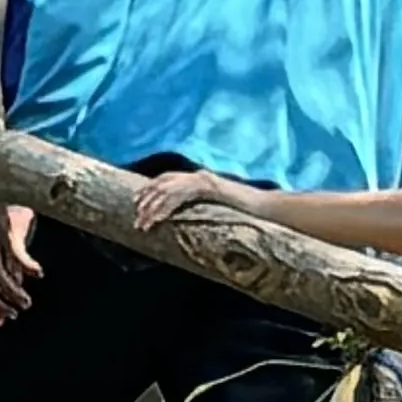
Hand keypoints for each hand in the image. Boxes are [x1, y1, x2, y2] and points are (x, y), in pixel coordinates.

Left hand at [0, 200, 39, 325]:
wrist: (20, 176)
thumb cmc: (15, 209)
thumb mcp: (9, 239)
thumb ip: (9, 264)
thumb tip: (14, 289)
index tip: (0, 321)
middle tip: (12, 315)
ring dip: (11, 291)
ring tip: (26, 302)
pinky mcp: (8, 222)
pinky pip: (14, 250)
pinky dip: (25, 265)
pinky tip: (37, 273)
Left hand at [134, 168, 262, 250]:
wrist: (265, 210)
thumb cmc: (245, 214)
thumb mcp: (217, 209)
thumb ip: (201, 208)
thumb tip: (185, 220)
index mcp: (200, 180)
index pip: (168, 180)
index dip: (150, 189)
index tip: (136, 203)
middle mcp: (199, 176)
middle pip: (164, 183)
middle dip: (146, 200)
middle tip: (136, 218)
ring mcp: (205, 180)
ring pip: (169, 190)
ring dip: (153, 208)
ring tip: (143, 224)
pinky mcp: (210, 187)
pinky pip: (182, 195)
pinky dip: (167, 207)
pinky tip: (158, 219)